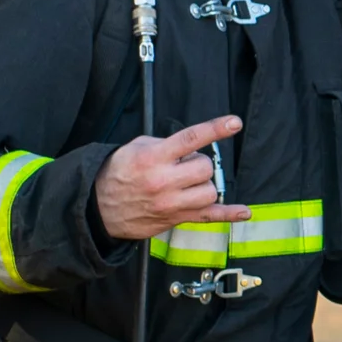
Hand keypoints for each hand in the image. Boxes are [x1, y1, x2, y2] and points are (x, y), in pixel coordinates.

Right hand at [95, 116, 244, 241]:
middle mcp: (164, 181)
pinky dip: (228, 214)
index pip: (191, 139)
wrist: (97, 207)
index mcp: (154, 157)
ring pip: (210, 191)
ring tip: (187, 184)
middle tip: (183, 166)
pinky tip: (244, 212)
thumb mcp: (135, 148)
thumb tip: (192, 147)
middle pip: (205, 168)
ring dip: (204, 184)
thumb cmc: (117, 173)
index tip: (234, 122)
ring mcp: (171, 203)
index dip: (215, 129)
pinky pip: (208, 217)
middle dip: (200, 163)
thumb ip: (165, 144)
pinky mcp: (175, 219)